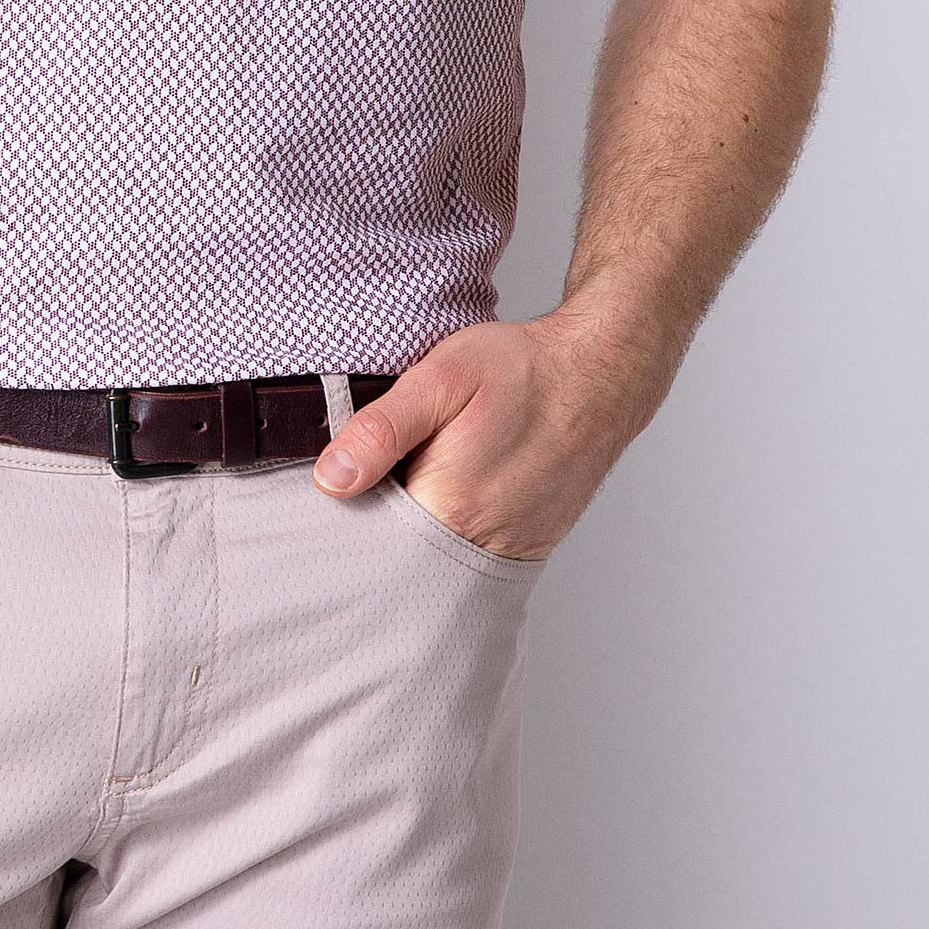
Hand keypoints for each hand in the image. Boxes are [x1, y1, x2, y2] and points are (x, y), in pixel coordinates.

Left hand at [311, 310, 657, 559]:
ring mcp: (508, 550)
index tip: (334, 491)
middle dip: (377, 527)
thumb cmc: (521, 369)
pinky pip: (470, 554)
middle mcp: (479, 544)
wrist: (599, 374)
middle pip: (400, 559)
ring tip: (411, 481)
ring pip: (435, 559)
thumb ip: (381, 430)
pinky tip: (448, 490)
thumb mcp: (441, 378)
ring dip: (414, 531)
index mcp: (449, 507)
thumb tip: (330, 480)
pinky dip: (449, 532)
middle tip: (374, 477)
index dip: (346, 516)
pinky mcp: (526, 546)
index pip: (370, 541)